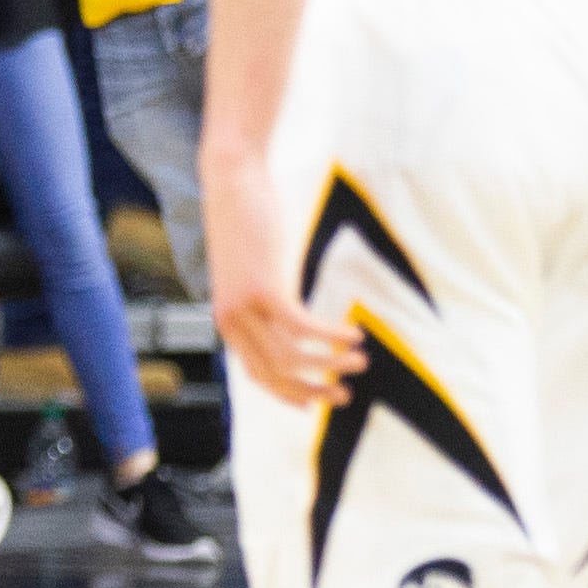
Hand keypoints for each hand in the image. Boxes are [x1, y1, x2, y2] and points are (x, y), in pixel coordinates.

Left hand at [202, 146, 362, 406]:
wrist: (231, 182)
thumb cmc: (245, 221)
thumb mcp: (250, 268)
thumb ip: (263, 296)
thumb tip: (286, 312)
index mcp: (227, 320)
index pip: (256, 373)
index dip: (285, 394)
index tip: (311, 405)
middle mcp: (231, 321)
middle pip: (274, 375)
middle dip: (312, 390)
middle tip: (344, 396)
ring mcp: (245, 307)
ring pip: (291, 357)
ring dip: (330, 365)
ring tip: (360, 361)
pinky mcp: (263, 289)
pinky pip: (303, 327)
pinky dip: (331, 335)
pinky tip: (355, 334)